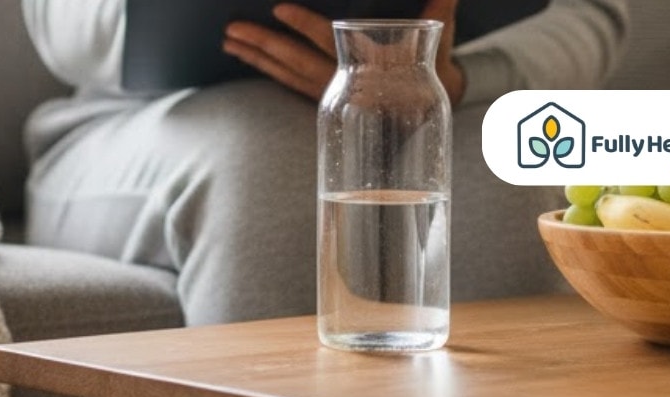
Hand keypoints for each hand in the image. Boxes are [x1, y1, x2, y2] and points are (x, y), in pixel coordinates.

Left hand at [223, 0, 465, 104]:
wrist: (427, 113)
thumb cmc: (430, 68)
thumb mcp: (439, 40)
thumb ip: (441, 10)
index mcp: (370, 64)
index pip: (331, 40)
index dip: (304, 26)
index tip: (279, 10)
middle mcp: (344, 80)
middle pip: (297, 61)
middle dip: (264, 45)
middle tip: (233, 30)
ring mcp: (330, 91)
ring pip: (286, 74)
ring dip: (256, 58)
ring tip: (229, 41)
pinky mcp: (321, 96)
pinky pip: (287, 82)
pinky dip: (265, 69)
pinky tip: (244, 56)